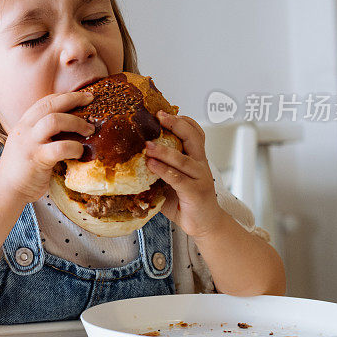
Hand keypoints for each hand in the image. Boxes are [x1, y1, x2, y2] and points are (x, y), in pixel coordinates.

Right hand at [0, 91, 94, 205]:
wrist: (5, 191)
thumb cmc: (21, 171)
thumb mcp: (28, 145)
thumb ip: (42, 136)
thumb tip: (70, 131)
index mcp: (23, 124)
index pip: (44, 101)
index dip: (64, 96)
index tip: (81, 96)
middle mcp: (25, 129)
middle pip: (50, 104)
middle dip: (73, 99)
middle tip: (90, 100)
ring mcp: (29, 143)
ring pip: (54, 120)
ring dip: (76, 122)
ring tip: (89, 129)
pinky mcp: (36, 159)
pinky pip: (60, 147)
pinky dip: (75, 147)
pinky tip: (80, 152)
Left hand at [144, 112, 226, 239]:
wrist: (205, 225)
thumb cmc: (185, 201)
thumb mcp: (171, 180)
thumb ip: (159, 168)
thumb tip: (131, 158)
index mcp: (195, 158)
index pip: (195, 132)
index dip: (181, 120)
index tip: (163, 111)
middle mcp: (200, 164)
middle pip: (192, 137)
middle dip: (175, 124)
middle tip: (159, 116)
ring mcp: (199, 178)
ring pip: (183, 158)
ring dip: (164, 150)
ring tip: (147, 145)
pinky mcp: (195, 192)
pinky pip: (178, 179)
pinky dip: (164, 170)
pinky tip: (152, 165)